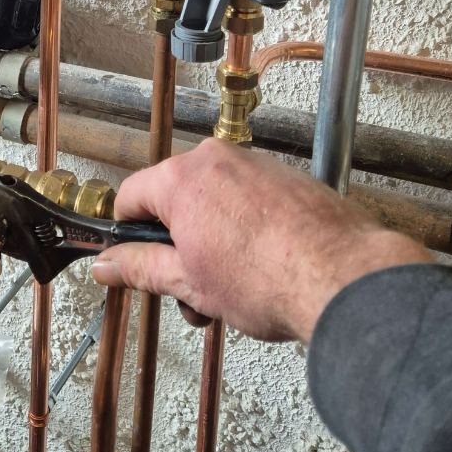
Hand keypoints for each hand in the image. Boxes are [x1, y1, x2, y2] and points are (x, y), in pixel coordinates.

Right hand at [91, 138, 431, 341]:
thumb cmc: (271, 277)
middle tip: (188, 289)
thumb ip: (140, 268)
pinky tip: (260, 268)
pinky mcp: (286, 177)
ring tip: (230, 290)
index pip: (130, 197)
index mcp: (182, 179)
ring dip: (210, 243)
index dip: (126, 234)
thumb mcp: (188, 282)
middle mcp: (216, 161)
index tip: (131, 259)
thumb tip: (108, 265)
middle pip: (174, 200)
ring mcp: (254, 165)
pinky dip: (244, 230)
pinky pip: (248, 200)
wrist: (342, 278)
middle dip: (175, 247)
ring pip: (212, 202)